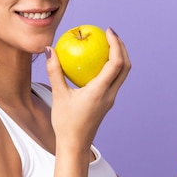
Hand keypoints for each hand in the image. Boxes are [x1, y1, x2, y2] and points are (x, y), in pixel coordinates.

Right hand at [45, 28, 131, 150]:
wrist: (75, 145)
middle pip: (126, 66)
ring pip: (123, 74)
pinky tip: (98, 62)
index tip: (108, 31)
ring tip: (107, 44)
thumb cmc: (65, 122)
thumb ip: (54, 71)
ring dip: (120, 57)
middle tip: (110, 34)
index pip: (116, 63)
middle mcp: (110, 94)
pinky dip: (112, 67)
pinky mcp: (107, 101)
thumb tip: (49, 50)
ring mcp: (111, 99)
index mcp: (100, 91)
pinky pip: (115, 80)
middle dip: (122, 47)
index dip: (116, 44)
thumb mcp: (58, 95)